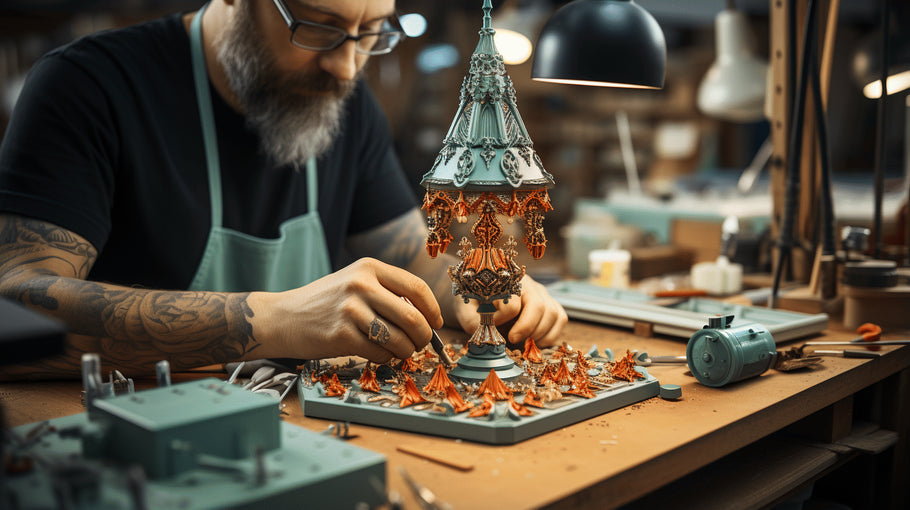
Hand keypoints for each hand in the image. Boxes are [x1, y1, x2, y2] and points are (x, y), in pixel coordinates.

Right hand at [253, 258, 442, 363]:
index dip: (433, 310)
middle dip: (424, 336)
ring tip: (400, 350)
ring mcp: (350, 310)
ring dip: (406, 351)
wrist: (283, 318)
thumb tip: (427, 318)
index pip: (417, 287)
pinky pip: (380, 353)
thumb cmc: (326, 303)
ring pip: (399, 339)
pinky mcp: (341, 336)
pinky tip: (379, 354)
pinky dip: (386, 358)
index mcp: (369, 268)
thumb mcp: (355, 282)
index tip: (436, 323)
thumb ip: (387, 293)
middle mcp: (361, 285)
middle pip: (413, 317)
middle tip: (421, 343)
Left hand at [452, 274, 566, 347]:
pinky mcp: (551, 304)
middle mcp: (528, 284)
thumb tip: (483, 330)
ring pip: (553, 313)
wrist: (484, 294)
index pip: (511, 304)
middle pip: (539, 306)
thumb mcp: (466, 308)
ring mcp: (542, 293)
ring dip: (539, 334)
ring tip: (523, 342)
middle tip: (512, 340)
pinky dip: (550, 335)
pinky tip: (535, 342)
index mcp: (506, 281)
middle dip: (526, 328)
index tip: (491, 327)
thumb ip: (471, 320)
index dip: (501, 320)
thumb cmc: (476, 301)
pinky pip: (560, 319)